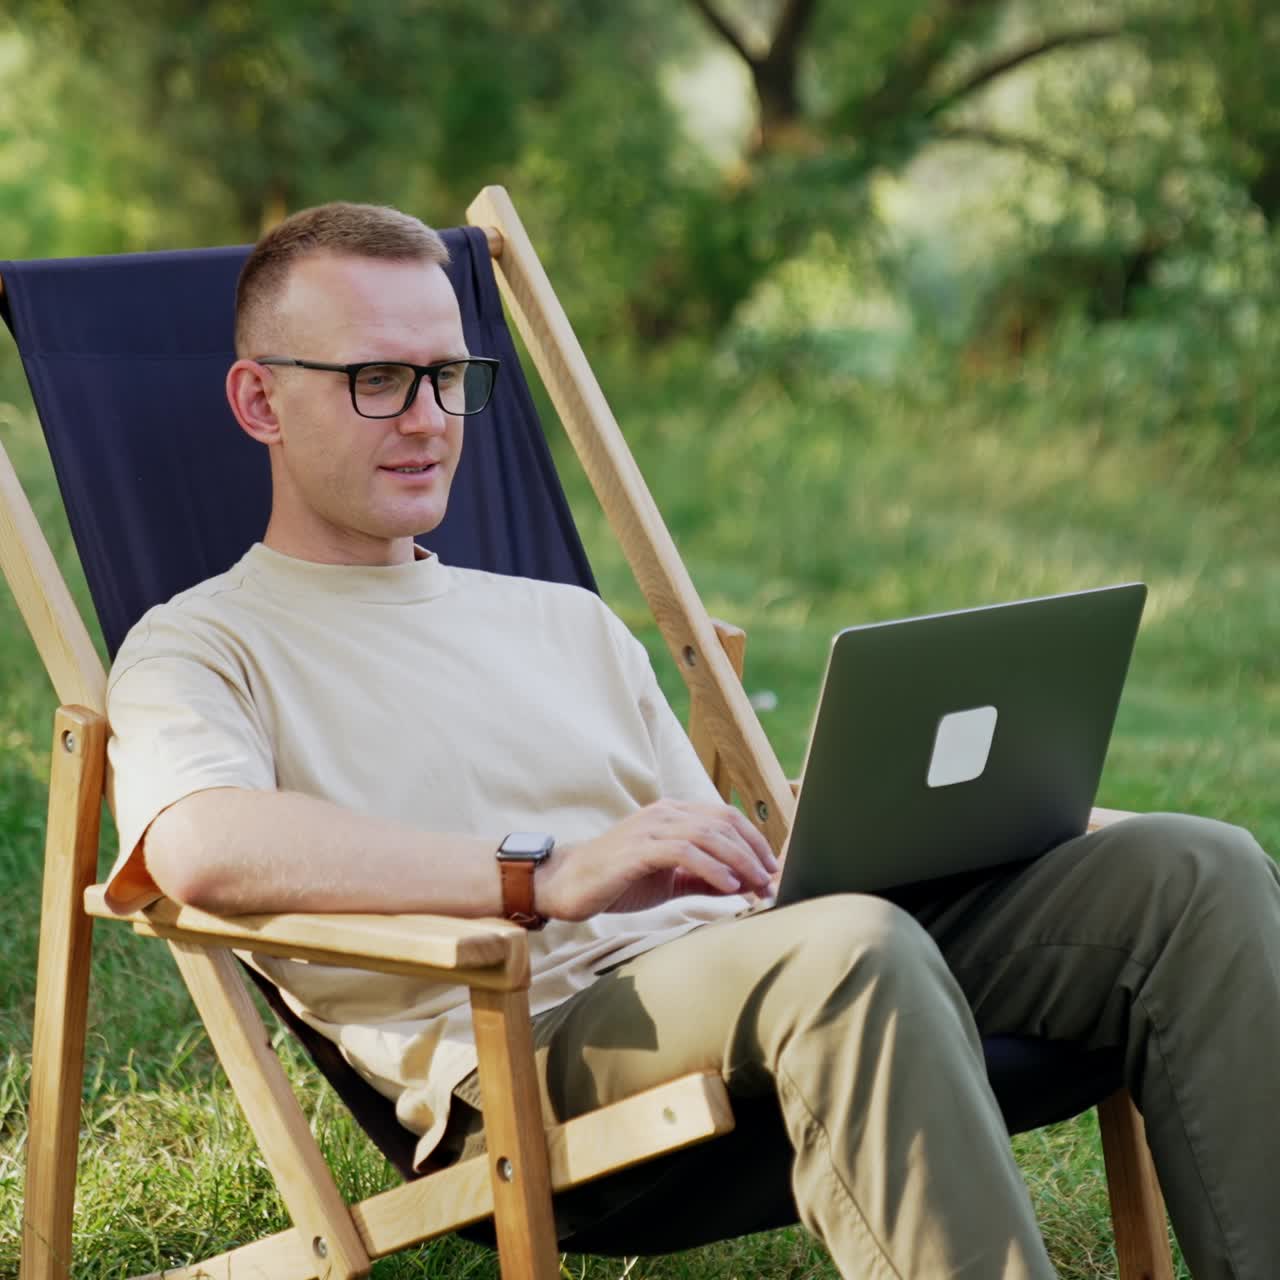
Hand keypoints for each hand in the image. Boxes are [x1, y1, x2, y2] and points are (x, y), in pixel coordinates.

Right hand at [535, 799, 778, 920]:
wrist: (565, 884)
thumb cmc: (618, 880)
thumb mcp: (669, 880)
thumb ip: (703, 878)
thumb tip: (744, 886)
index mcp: (672, 814)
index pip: (725, 817)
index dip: (754, 841)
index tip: (772, 869)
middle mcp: (664, 813)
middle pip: (723, 823)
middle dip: (753, 853)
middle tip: (771, 882)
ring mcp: (650, 828)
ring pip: (708, 835)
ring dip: (739, 862)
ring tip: (757, 886)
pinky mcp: (638, 849)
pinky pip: (684, 852)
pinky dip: (712, 868)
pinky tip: (729, 887)